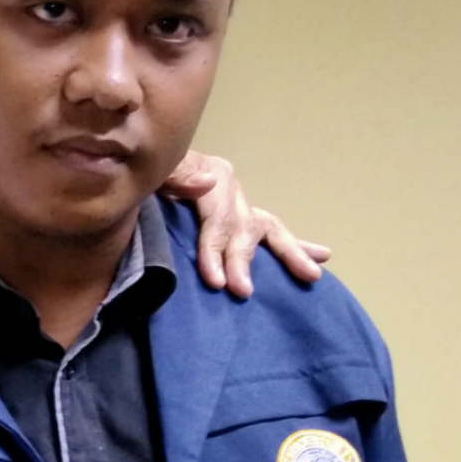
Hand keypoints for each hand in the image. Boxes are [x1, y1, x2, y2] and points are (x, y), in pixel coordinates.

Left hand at [160, 151, 330, 297]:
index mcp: (211, 173)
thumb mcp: (153, 171)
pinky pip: (271, 231)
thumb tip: (208, 185)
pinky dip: (297, 244)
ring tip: (312, 275)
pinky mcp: (240, 217)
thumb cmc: (144, 174)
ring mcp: (238, 203)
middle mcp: (230, 187)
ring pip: (269, 229)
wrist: (137, 171)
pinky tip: (323, 256)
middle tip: (242, 291)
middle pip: (243, 227)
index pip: (218, 217)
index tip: (215, 281)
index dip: (215, 249)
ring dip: (291, 253)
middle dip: (243, 260)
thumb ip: (175, 175)